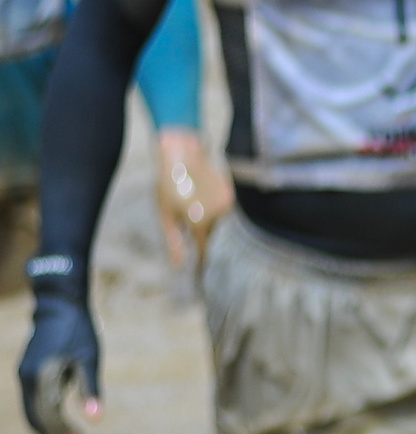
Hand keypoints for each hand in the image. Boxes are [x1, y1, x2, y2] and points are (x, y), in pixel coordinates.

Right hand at [18, 275, 98, 433]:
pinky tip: (65, 427)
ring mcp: (25, 377)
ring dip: (50, 431)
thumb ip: (90, 389)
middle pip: (35, 419)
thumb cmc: (78, 331)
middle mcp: (28, 379)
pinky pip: (34, 404)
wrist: (59, 306)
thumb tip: (96, 419)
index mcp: (41, 376)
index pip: (47, 416)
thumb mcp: (89, 359)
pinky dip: (47, 418)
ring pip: (32, 413)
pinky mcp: (29, 374)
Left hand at [153, 129, 229, 274]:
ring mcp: (228, 204)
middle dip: (217, 253)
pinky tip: (215, 219)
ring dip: (221, 236)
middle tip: (213, 266)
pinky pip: (232, 216)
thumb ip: (173, 241)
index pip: (207, 253)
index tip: (205, 280)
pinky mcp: (232, 195)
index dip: (206, 266)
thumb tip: (179, 265)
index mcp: (200, 222)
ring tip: (216, 245)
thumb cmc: (168, 184)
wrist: (181, 153)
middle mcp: (218, 215)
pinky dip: (224, 221)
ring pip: (228, 229)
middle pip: (221, 242)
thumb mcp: (165, 214)